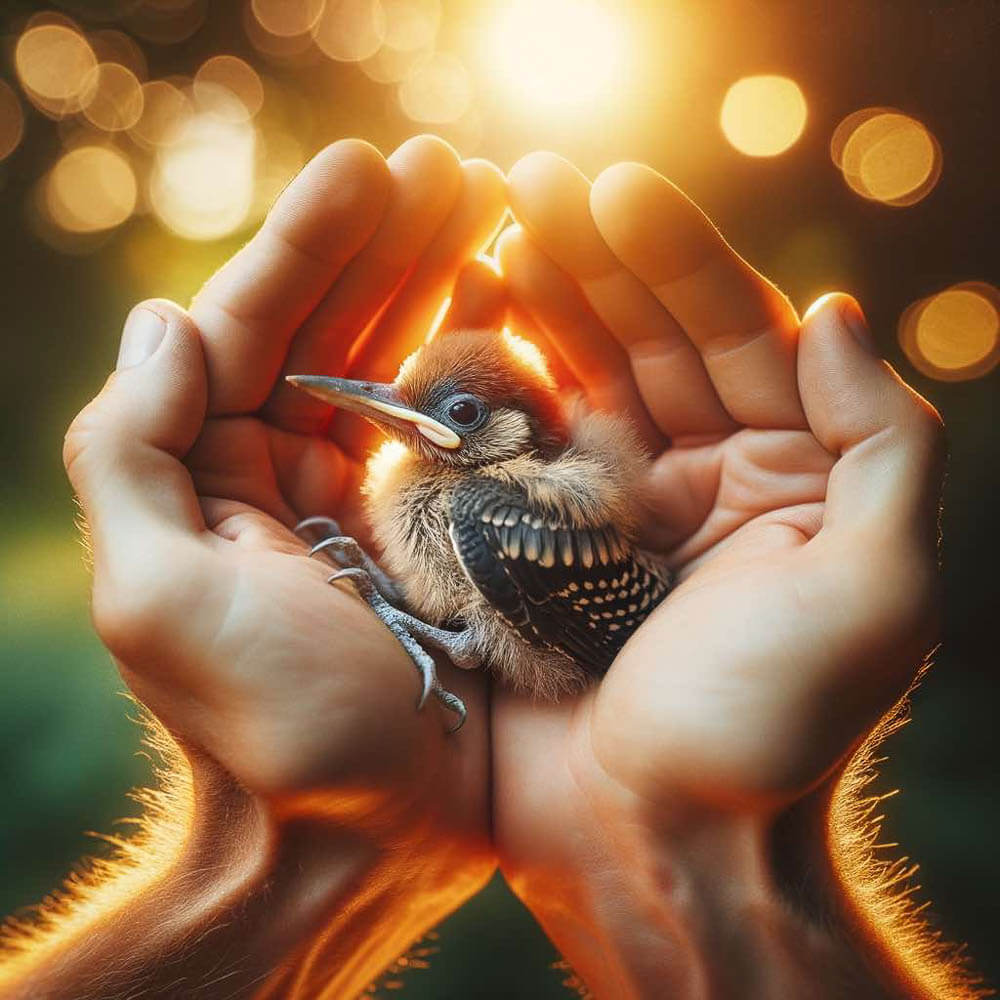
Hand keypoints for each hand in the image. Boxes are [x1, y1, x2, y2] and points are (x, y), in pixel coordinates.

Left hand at [58, 136, 504, 997]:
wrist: (358, 840)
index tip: (372, 166)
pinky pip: (458, 434)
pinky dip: (486, 369)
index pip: (251, 328)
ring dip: (441, 284)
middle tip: (453, 168)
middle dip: (388, 244)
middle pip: (333, 331)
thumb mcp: (159, 599)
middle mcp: (285, 478)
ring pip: (399, 368)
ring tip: (494, 209)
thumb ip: (131, 454)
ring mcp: (369, 503)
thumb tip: (159, 320)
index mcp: (213, 478)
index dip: (309, 243)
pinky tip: (521, 312)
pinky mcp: (441, 538)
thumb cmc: (265, 734)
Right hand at [492, 153, 944, 997]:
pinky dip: (485, 392)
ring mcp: (605, 513)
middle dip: (590, 260)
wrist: (663, 850)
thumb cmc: (772, 732)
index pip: (733, 335)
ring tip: (485, 233)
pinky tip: (455, 330)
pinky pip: (509, 453)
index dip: (675, 257)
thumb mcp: (877, 588)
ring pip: (571, 383)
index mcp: (782, 475)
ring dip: (534, 305)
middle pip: (643, 342)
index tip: (611, 187)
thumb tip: (834, 310)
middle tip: (525, 183)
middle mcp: (696, 480)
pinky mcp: (531, 553)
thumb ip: (880, 442)